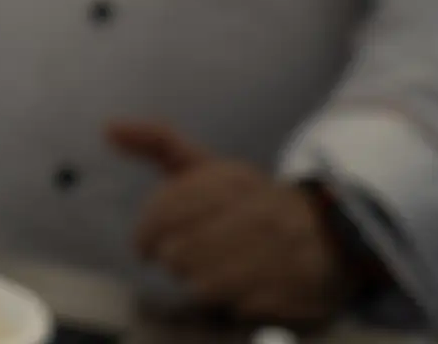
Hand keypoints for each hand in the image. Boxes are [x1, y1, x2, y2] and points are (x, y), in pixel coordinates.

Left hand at [109, 121, 348, 325]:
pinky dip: (234, 304)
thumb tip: (108, 127)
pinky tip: (244, 288)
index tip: (145, 245)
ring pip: (204, 285)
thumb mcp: (207, 166)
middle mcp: (256, 213)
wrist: (330, 230)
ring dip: (201, 283)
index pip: (166, 211)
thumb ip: (157, 142)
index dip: (147, 234)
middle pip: (179, 255)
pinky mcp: (296, 291)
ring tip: (214, 272)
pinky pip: (239, 309)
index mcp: (230, 180)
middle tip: (187, 258)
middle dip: (175, 260)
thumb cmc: (248, 200)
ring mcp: (280, 254)